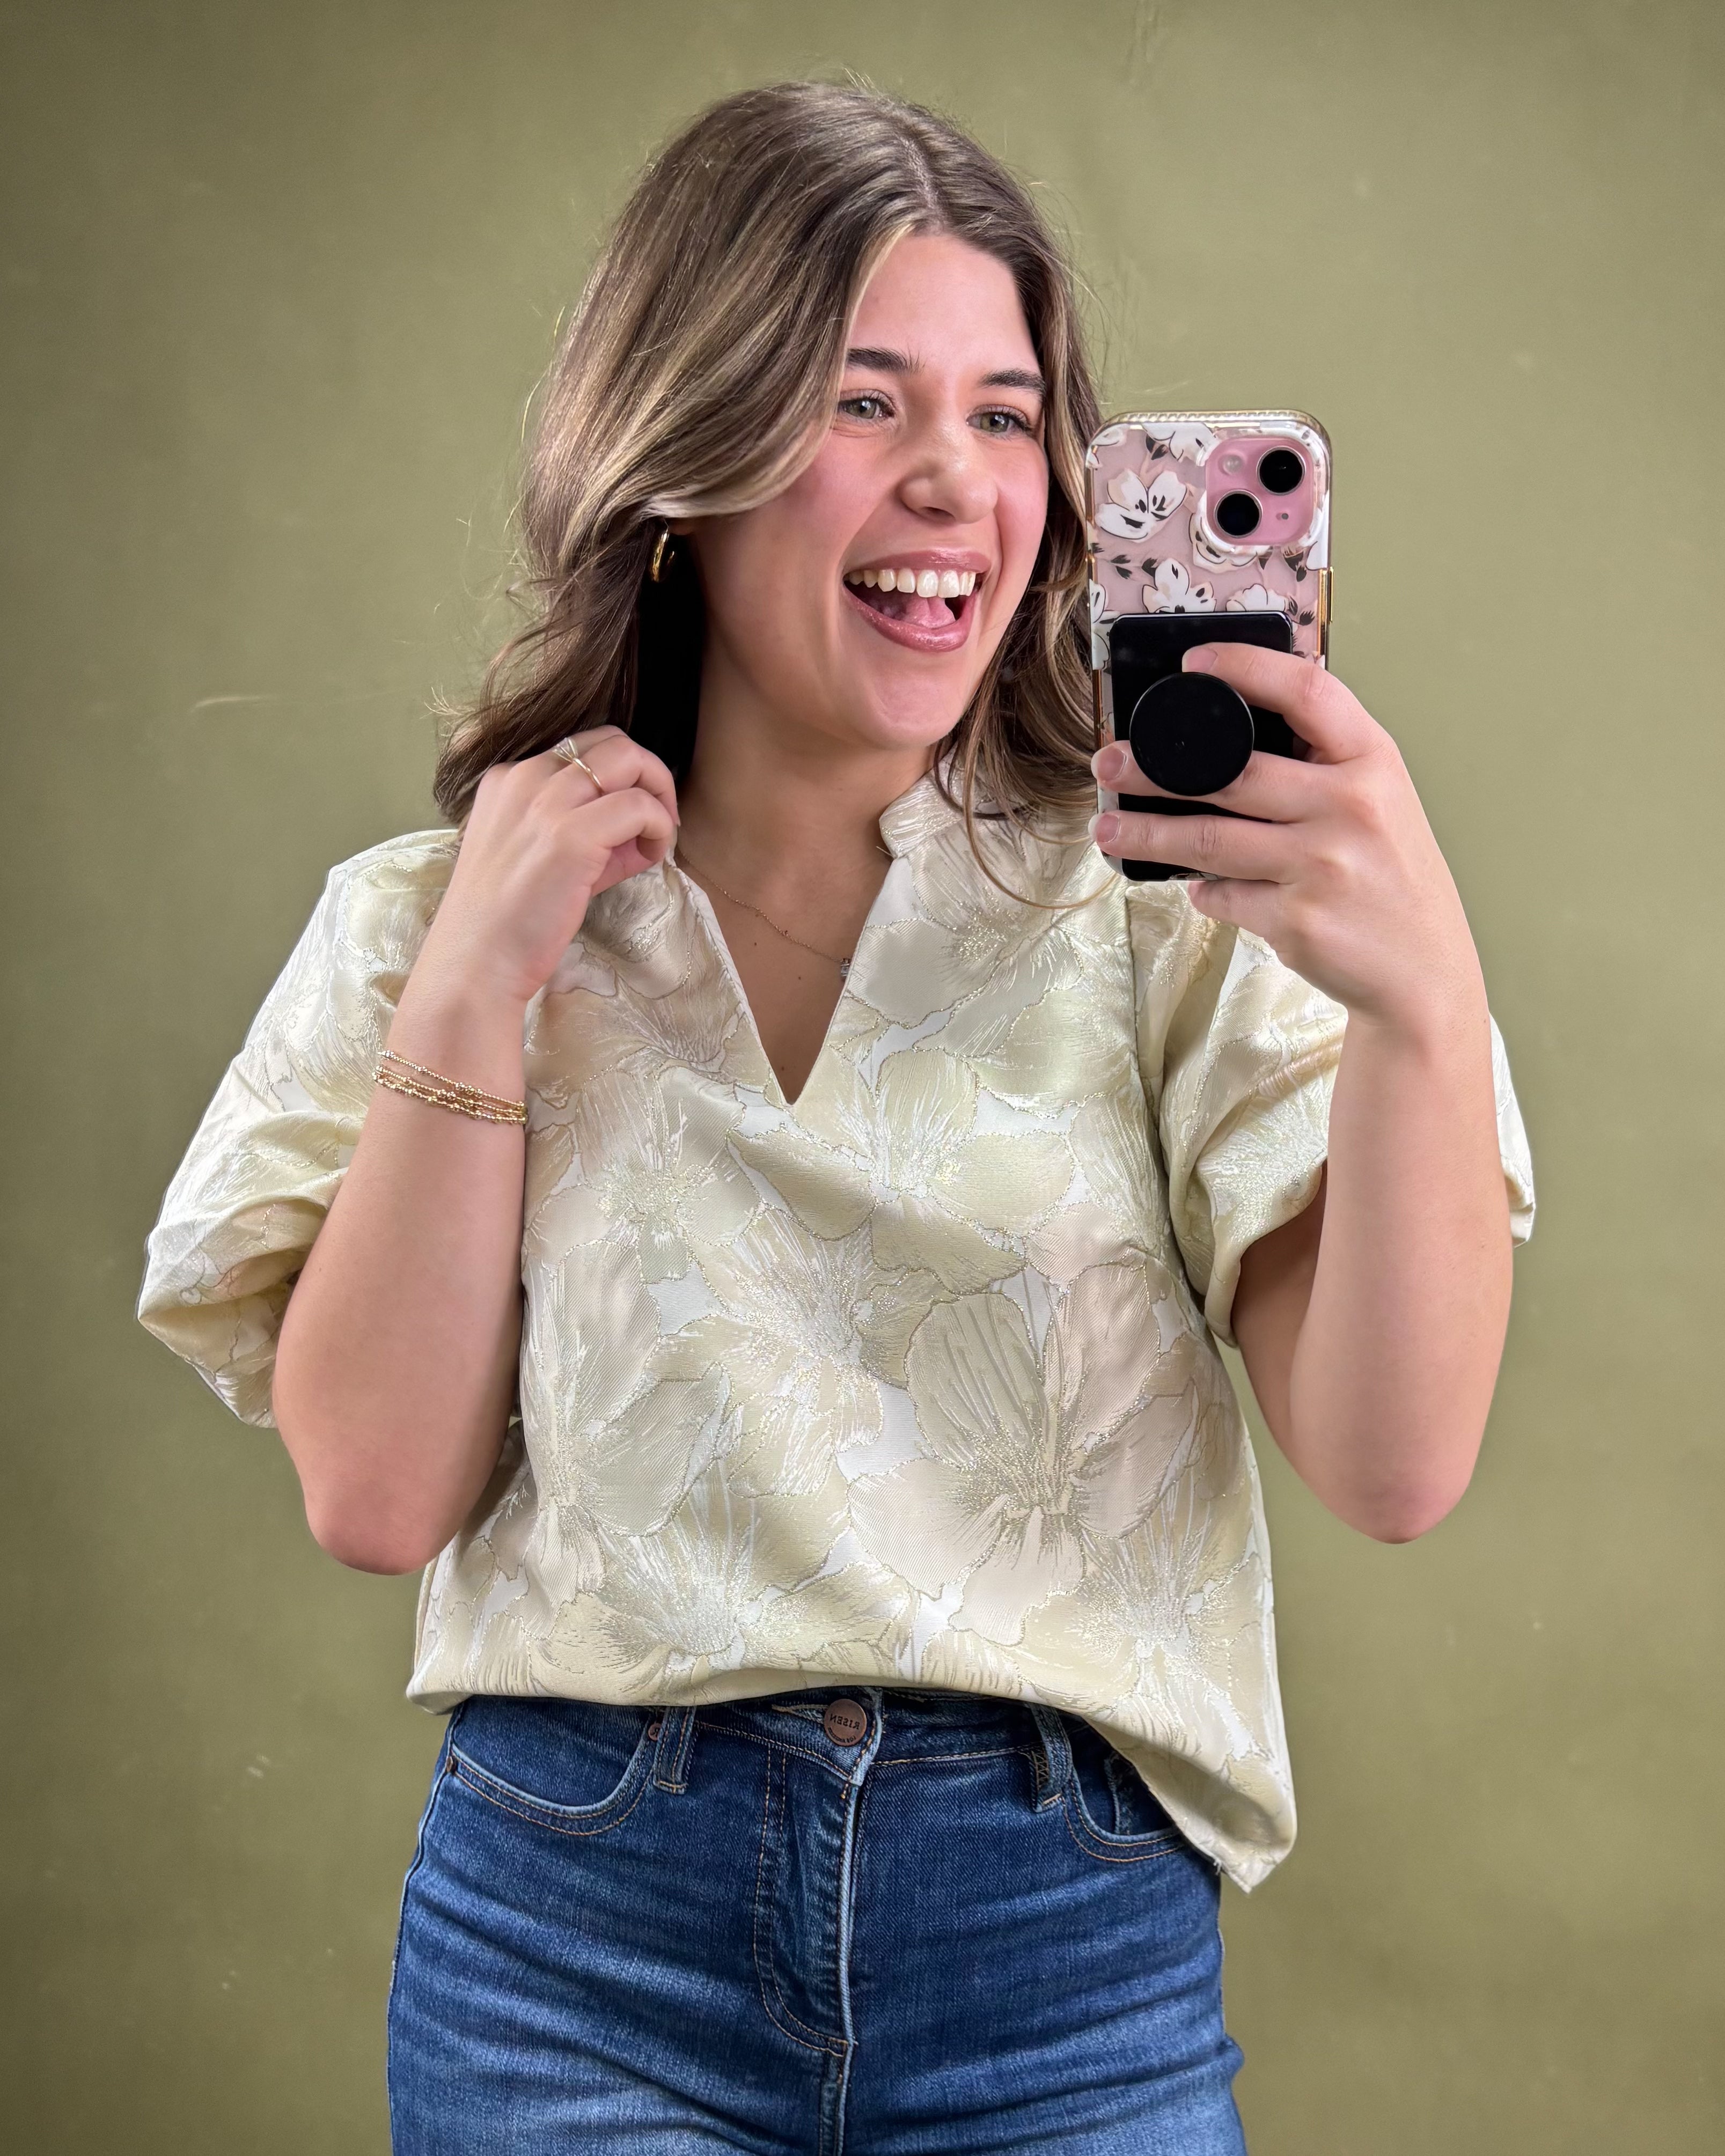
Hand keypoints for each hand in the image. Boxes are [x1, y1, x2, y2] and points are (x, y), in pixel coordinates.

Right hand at [414, 727, 679, 1009]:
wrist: (476, 963)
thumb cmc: (506, 922)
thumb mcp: (540, 859)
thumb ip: (586, 835)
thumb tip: (640, 830)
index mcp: (509, 779)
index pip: (583, 748)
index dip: (620, 777)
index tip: (631, 818)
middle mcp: (524, 778)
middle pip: (613, 741)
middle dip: (649, 774)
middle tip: (660, 819)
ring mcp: (546, 803)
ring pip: (629, 759)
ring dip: (659, 795)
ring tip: (657, 838)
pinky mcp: (570, 836)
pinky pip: (639, 805)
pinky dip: (659, 826)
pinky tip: (651, 855)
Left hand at [1090, 646, 1484, 1034]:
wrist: (1424, 971)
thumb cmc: (1392, 878)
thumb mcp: (1381, 801)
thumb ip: (1322, 765)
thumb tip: (1225, 741)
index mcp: (1373, 762)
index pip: (1307, 690)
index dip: (1246, 667)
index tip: (1195, 664)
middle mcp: (1350, 807)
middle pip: (1231, 772)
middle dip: (1154, 769)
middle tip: (1108, 763)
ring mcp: (1321, 866)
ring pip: (1207, 839)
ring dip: (1146, 833)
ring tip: (1106, 827)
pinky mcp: (1296, 921)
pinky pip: (1223, 896)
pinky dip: (1203, 892)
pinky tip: (1199, 887)